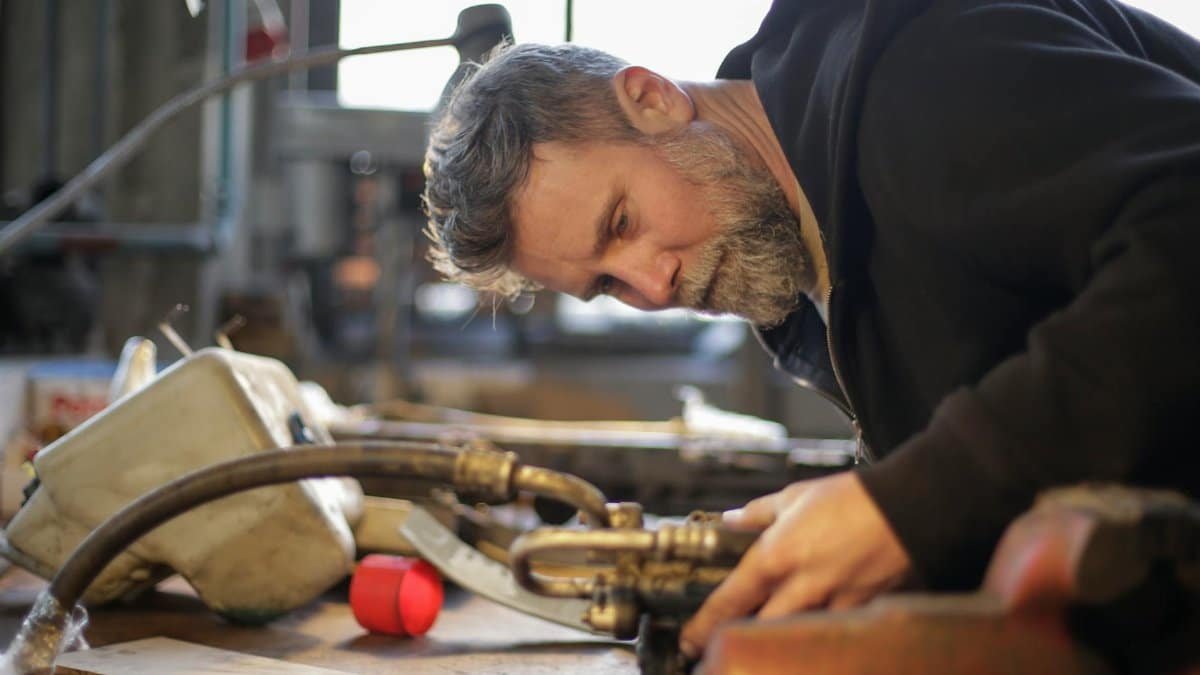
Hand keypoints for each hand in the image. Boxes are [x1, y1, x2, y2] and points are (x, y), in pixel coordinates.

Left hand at [678, 471, 911, 658]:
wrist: (912, 506)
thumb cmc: (854, 498)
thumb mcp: (796, 496)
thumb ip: (758, 514)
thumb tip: (730, 521)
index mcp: (777, 555)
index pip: (730, 599)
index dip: (704, 624)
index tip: (690, 639)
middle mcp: (801, 586)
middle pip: (757, 631)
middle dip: (736, 643)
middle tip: (717, 652)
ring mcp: (834, 605)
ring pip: (793, 638)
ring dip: (776, 642)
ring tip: (762, 650)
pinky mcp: (862, 614)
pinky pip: (832, 634)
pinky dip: (817, 638)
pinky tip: (810, 641)